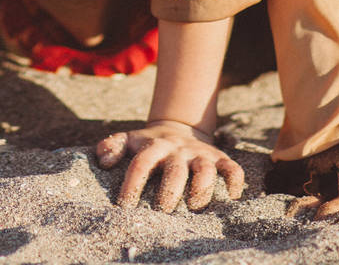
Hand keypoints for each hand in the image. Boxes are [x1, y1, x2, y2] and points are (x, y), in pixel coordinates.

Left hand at [95, 120, 243, 211]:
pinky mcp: (220, 159)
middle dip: (169, 191)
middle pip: (176, 170)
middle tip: (162, 210)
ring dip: (202, 188)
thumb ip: (111, 146)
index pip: (141, 163)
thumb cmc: (149, 143)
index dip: (132, 184)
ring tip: (193, 206)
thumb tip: (104, 161)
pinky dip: (235, 182)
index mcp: (155, 145)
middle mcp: (179, 149)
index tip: (124, 206)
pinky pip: (233, 169)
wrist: (178, 127)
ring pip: (206, 169)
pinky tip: (231, 197)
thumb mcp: (128, 139)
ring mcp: (201, 154)